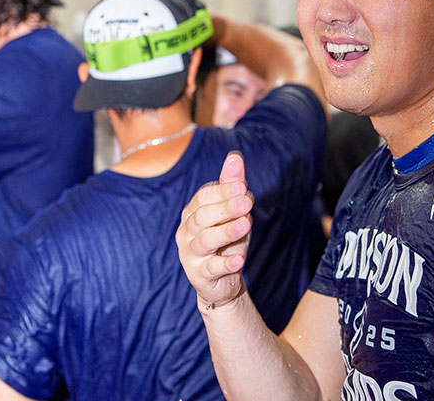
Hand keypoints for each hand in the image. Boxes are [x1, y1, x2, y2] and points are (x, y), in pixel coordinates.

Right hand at [177, 151, 252, 310]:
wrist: (222, 279)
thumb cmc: (227, 239)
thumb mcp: (233, 211)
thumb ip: (232, 185)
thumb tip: (235, 155)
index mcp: (192, 212)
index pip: (203, 197)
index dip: (223, 191)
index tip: (243, 187)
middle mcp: (186, 232)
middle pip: (203, 217)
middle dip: (226, 207)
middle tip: (247, 201)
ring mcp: (190, 254)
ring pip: (205, 240)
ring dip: (227, 231)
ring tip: (247, 224)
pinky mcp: (199, 276)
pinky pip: (211, 268)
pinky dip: (225, 263)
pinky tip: (239, 259)